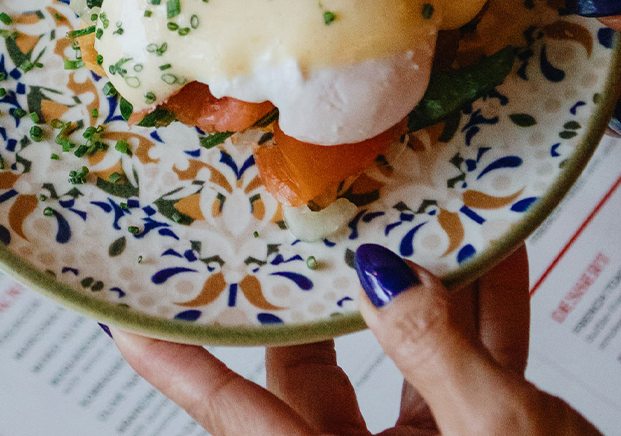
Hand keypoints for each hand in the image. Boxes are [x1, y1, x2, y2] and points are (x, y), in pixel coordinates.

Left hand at [109, 244, 599, 435]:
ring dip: (423, 286)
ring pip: (403, 359)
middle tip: (302, 210)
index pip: (232, 414)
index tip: (122, 311)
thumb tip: (387, 276)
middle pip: (315, 369)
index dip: (174, 362)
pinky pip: (470, 371)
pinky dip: (486, 316)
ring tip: (417, 207)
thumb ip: (441, 353)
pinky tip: (498, 251)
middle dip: (324, 286)